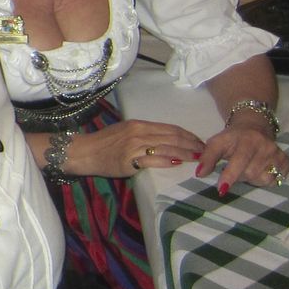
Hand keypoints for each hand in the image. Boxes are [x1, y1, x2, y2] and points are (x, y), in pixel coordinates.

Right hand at [64, 119, 204, 178]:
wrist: (83, 152)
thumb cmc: (104, 143)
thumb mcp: (125, 131)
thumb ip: (145, 134)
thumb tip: (167, 140)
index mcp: (139, 125)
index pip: (170, 128)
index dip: (188, 135)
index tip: (199, 142)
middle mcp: (139, 133)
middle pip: (172, 137)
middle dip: (192, 145)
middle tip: (205, 151)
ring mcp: (134, 147)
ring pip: (166, 148)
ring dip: (185, 154)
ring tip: (197, 159)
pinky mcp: (129, 161)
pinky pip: (152, 160)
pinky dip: (166, 161)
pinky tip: (176, 163)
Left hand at [197, 118, 288, 193]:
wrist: (254, 127)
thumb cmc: (232, 138)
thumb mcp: (216, 143)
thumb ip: (207, 158)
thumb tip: (199, 174)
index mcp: (248, 140)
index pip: (239, 161)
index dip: (230, 176)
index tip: (222, 189)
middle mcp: (265, 146)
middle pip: (251, 173)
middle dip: (239, 176)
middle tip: (234, 169)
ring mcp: (277, 154)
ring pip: (264, 179)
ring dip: (252, 179)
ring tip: (247, 168)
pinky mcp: (286, 161)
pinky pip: (276, 180)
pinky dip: (266, 180)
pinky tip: (260, 170)